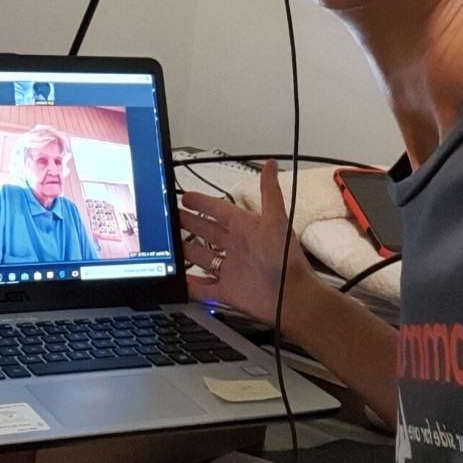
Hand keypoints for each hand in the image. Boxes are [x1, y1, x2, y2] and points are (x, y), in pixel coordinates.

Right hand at [179, 159, 314, 333]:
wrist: (292, 298)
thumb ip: (269, 192)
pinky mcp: (228, 291)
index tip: (186, 197)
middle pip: (207, 231)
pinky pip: (204, 287)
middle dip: (189, 223)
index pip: (218, 210)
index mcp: (245, 228)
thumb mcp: (275, 221)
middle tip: (172, 216)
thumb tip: (270, 163)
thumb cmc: (285, 260)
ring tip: (170, 244)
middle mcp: (237, 247)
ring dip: (187, 250)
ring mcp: (231, 269)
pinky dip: (191, 285)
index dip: (202, 203)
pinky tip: (180, 279)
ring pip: (202, 257)